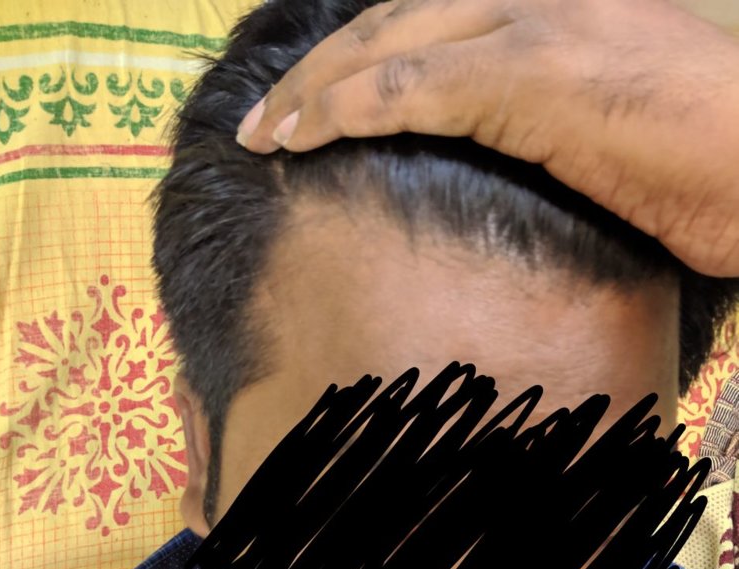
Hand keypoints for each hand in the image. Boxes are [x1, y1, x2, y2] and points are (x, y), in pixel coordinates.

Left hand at [236, 0, 738, 277]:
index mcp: (548, 3)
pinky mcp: (532, 73)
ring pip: (386, 45)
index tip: (311, 105)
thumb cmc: (703, 161)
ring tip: (265, 137)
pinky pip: (411, 87)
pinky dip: (348, 109)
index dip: (356, 61)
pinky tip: (304, 138)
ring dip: (314, 92)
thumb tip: (483, 160)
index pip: (423, 18)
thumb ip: (535, 119)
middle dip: (315, 73)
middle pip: (388, 21)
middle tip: (264, 121)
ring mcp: (534, 25)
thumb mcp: (603, 126)